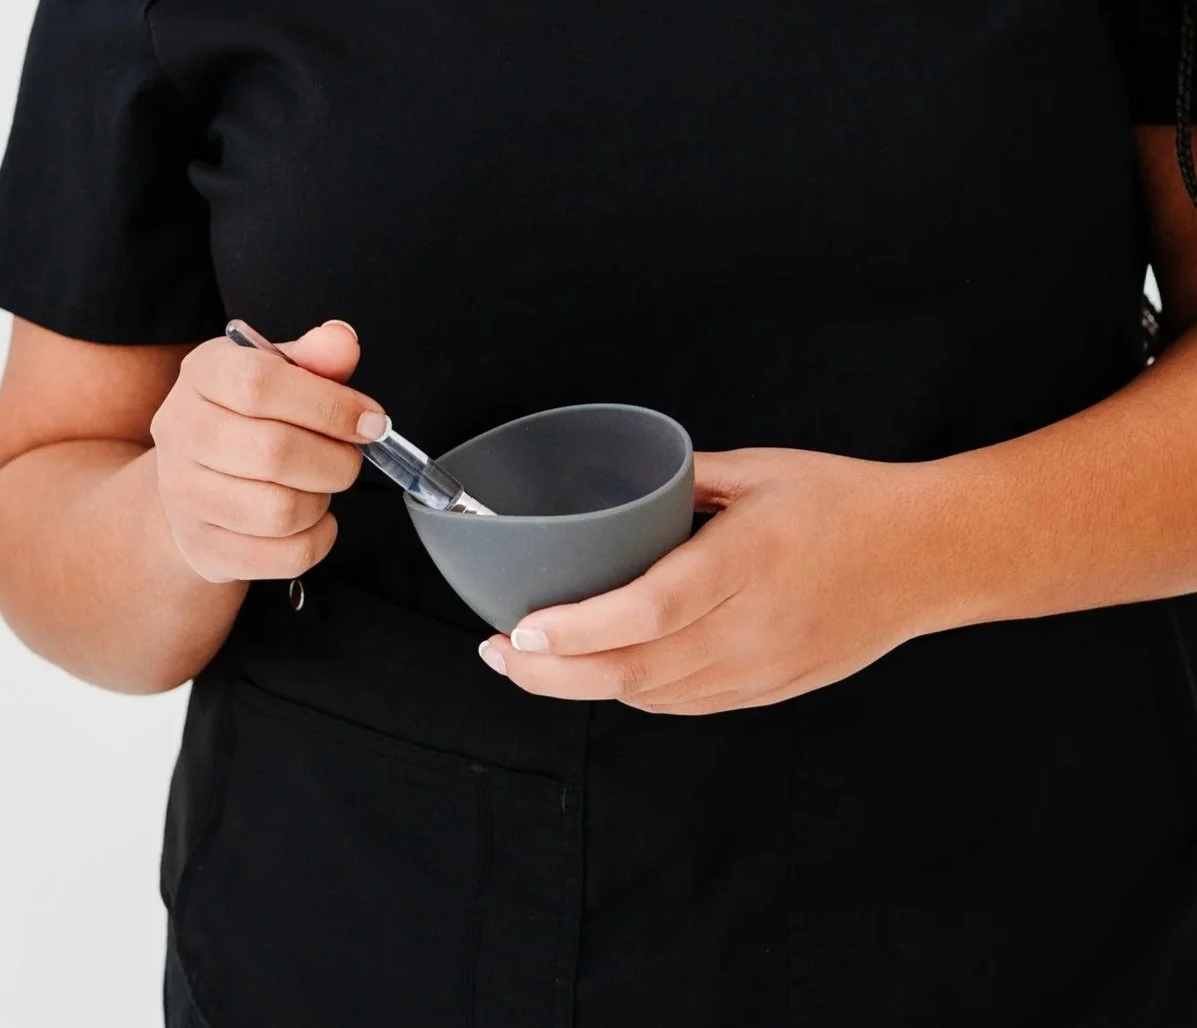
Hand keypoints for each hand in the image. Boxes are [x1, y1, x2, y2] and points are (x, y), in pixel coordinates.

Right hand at [151, 321, 387, 582]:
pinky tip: (313, 519)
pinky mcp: (204, 548)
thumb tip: (341, 343)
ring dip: (323, 501)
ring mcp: (184, 495)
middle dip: (336, 461)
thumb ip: (317, 358)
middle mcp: (181, 432)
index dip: (329, 406)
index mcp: (203, 374)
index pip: (260, 383)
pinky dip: (318, 539)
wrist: (197, 480)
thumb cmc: (252, 420)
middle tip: (349, 458)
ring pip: (281, 511)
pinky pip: (286, 556)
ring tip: (320, 486)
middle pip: (274, 453)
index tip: (370, 421)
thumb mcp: (282, 374)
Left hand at [477, 449, 951, 713]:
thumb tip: (621, 488)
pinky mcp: (772, 689)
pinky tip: (602, 674)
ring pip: (653, 698)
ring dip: (584, 688)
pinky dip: (633, 694)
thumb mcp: (762, 470)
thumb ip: (682, 481)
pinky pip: (686, 705)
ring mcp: (764, 668)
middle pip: (634, 672)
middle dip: (551, 674)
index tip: (519, 630)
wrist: (930, 557)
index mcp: (747, 560)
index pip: (645, 611)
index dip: (574, 631)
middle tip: (497, 655)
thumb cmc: (848, 504)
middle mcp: (753, 626)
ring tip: (532, 666)